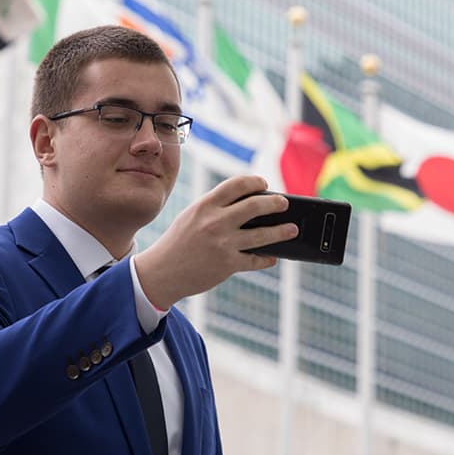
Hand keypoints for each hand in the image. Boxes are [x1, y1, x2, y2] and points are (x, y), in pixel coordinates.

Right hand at [134, 175, 298, 309]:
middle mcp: (215, 221)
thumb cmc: (177, 242)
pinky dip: (267, 258)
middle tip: (284, 204)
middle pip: (255, 205)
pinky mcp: (227, 264)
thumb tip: (247, 206)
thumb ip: (214, 209)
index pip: (236, 184)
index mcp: (205, 205)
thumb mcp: (191, 217)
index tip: (264, 184)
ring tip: (292, 229)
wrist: (160, 272)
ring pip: (263, 234)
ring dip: (282, 231)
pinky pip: (256, 259)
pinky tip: (272, 257)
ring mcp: (223, 243)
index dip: (255, 182)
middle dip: (276, 203)